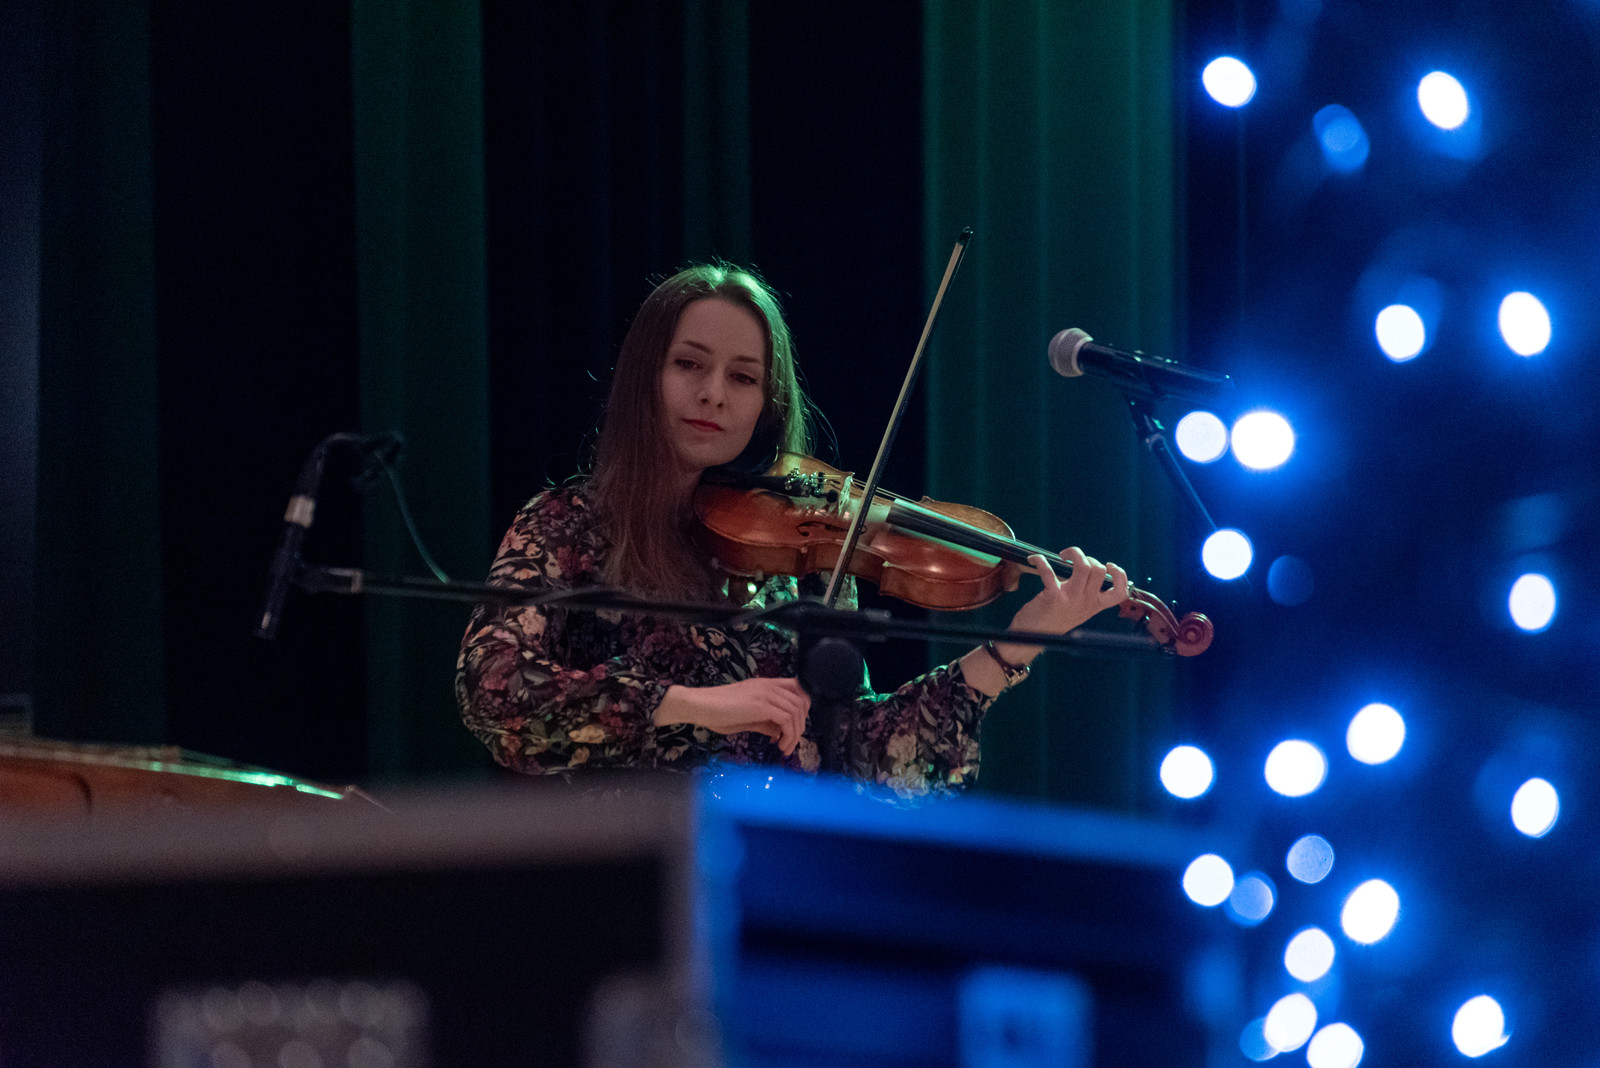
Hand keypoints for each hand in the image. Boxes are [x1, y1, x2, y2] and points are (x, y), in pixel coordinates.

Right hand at [654, 677, 811, 755]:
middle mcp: (769, 685)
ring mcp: (766, 693)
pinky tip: (778, 745)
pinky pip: (786, 720)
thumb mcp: (747, 718)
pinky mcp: (761, 705)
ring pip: (797, 711)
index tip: (793, 728)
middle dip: (800, 725)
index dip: (803, 710)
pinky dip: (788, 735)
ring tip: (784, 747)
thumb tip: (779, 732)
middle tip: (790, 742)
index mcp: (766, 685)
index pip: (799, 689)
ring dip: (795, 734)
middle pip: (802, 701)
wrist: (699, 705)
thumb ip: (765, 722)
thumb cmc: (717, 712)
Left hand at [996, 546, 1129, 664]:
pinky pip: (1049, 571)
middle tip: (1074, 560)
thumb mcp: (1076, 611)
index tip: (1109, 565)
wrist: (1032, 640)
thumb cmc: (1052, 621)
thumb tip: (1085, 570)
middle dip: (1088, 557)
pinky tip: (1034, 559)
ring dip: (1074, 553)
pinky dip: (1040, 560)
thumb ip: (1084, 595)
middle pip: (1100, 571)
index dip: (1120, 575)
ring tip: (1063, 555)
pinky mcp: (1053, 596)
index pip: (1120, 593)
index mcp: (1094, 606)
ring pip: (1084, 566)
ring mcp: (1071, 599)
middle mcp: (1086, 603)